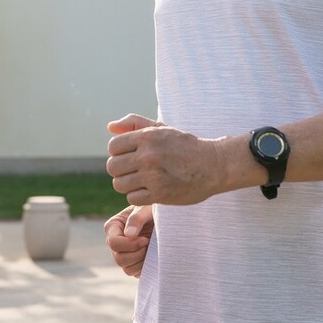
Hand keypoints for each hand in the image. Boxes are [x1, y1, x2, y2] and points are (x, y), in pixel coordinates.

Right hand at [104, 205, 153, 277]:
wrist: (167, 219)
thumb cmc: (154, 209)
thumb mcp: (146, 208)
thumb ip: (137, 218)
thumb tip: (129, 235)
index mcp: (113, 227)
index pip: (113, 242)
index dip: (130, 244)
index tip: (145, 238)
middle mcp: (116, 242)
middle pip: (119, 258)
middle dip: (137, 253)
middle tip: (149, 243)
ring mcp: (123, 254)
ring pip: (126, 268)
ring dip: (141, 260)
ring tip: (151, 248)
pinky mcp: (133, 263)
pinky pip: (135, 273)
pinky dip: (145, 267)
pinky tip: (152, 255)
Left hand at [106, 113, 228, 205]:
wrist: (213, 165)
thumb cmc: (185, 146)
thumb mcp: (162, 128)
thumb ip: (135, 123)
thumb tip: (109, 127)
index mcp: (147, 137)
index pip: (113, 146)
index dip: (118, 152)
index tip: (130, 156)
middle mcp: (148, 155)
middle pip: (113, 167)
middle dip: (120, 170)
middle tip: (133, 170)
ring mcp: (154, 176)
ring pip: (119, 184)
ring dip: (127, 184)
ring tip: (140, 181)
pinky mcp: (160, 194)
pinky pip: (132, 198)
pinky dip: (138, 196)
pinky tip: (148, 190)